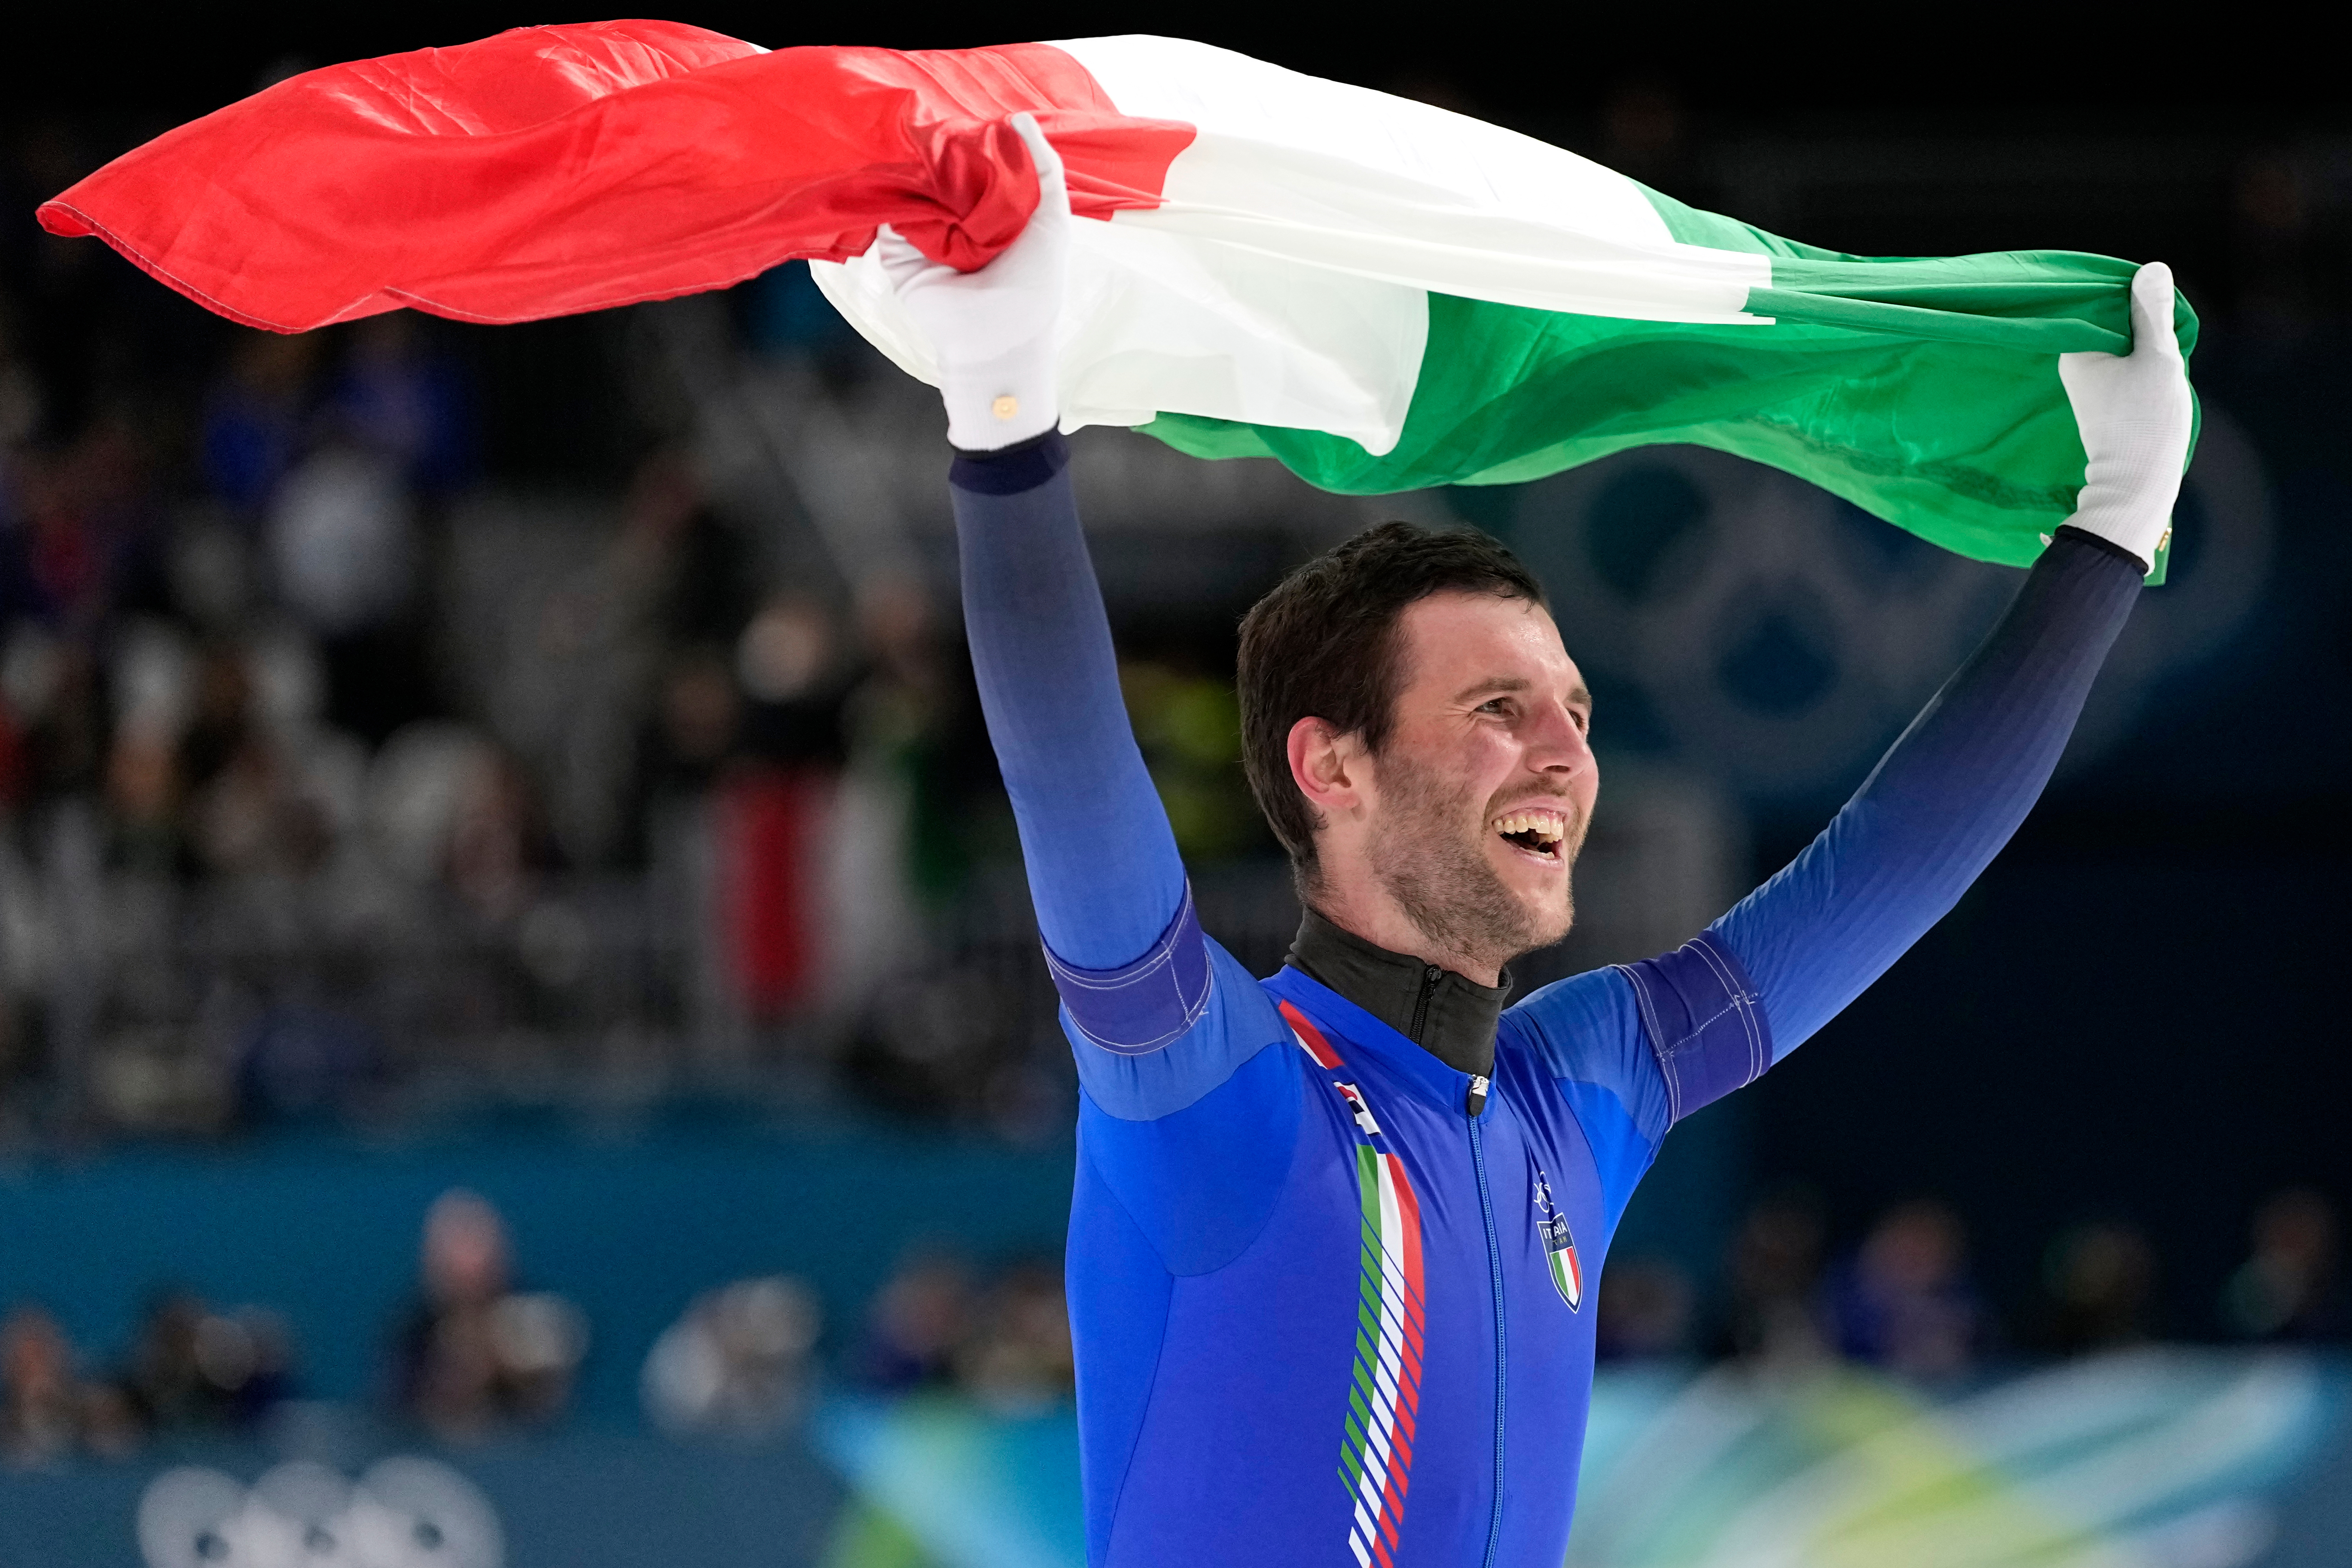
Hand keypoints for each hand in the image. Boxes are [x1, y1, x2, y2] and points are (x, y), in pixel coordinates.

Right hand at [877, 113, 1067, 450]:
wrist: (1004, 339)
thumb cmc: (1036, 283)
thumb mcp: (1052, 216)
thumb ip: (1042, 167)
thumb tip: (1018, 117)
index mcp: (986, 204)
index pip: (969, 157)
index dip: (968, 136)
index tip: (967, 115)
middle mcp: (951, 214)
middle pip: (936, 166)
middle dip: (939, 146)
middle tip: (939, 122)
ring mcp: (922, 231)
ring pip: (910, 184)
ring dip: (916, 165)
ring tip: (924, 144)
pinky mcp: (898, 250)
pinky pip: (890, 211)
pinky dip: (897, 192)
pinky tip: (908, 174)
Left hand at [2057, 261, 2194, 570]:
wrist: (2136, 481)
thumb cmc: (2145, 421)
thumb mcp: (2157, 358)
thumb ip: (2153, 313)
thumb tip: (2151, 269)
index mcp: (2074, 350)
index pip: (2098, 302)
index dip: (2131, 295)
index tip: (2155, 301)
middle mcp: (2072, 364)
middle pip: (2110, 321)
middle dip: (2139, 318)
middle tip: (2164, 329)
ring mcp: (2087, 383)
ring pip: (2119, 342)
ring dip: (2143, 341)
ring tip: (2162, 352)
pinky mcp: (2102, 398)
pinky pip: (2122, 363)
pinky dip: (2140, 360)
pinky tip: (2156, 370)